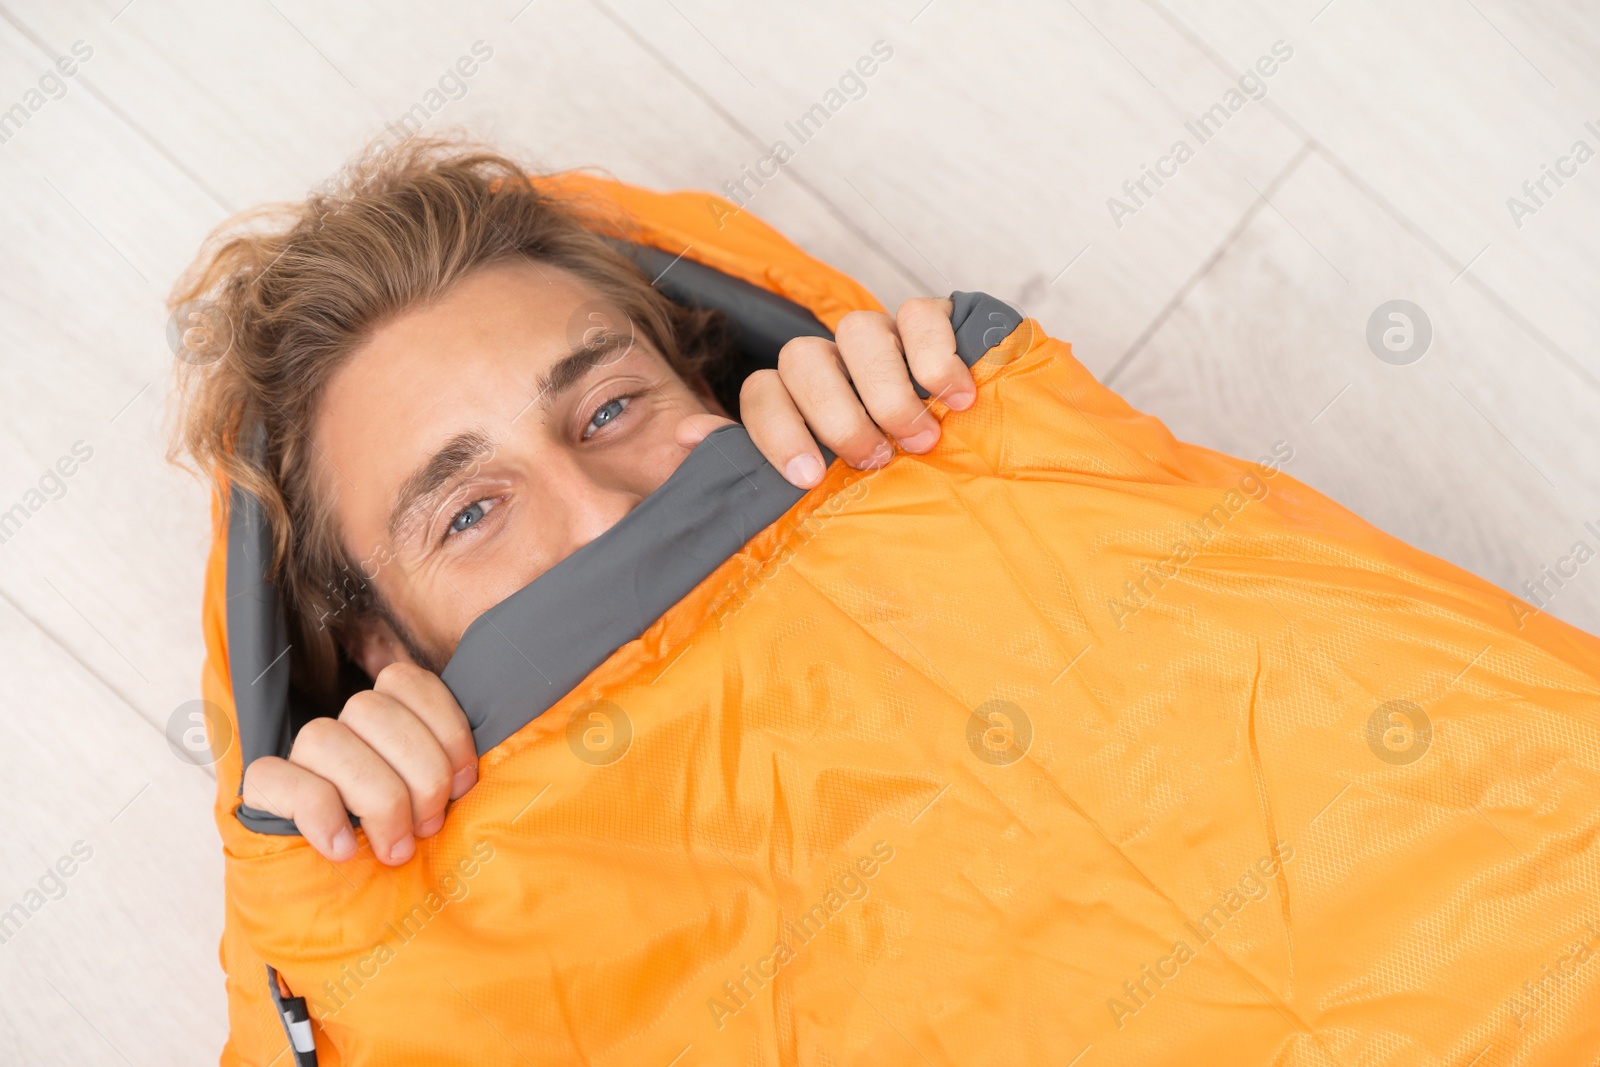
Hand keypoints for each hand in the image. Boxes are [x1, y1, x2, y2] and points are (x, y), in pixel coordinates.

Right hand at [240, 662, 477, 864]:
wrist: (339, 911)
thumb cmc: (405, 849)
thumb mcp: (438, 809)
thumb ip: (453, 777)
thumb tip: (474, 772)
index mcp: (383, 719)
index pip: (405, 681)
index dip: (446, 728)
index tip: (465, 782)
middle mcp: (340, 729)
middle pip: (370, 710)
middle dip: (418, 772)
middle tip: (430, 825)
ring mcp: (298, 758)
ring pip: (324, 737)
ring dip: (377, 798)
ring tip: (396, 848)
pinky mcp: (264, 792)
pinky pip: (276, 778)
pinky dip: (321, 815)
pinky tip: (345, 850)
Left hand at [677, 297, 975, 487]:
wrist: (963, 450)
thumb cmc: (883, 476)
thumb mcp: (816, 481)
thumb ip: (751, 463)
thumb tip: (686, 436)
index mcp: (794, 399)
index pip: (761, 393)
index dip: (779, 432)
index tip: (810, 476)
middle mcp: (829, 362)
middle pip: (804, 359)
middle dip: (837, 414)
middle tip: (874, 457)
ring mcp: (878, 338)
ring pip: (858, 331)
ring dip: (887, 390)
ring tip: (920, 437)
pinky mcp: (929, 322)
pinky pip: (920, 314)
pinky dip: (937, 357)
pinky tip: (957, 398)